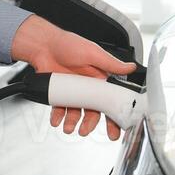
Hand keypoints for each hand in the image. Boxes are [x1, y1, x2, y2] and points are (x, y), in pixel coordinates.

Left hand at [11, 15, 137, 139]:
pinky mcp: (59, 95)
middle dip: (90, 123)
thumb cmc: (68, 44)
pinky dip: (58, 116)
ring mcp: (73, 93)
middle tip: (86, 131)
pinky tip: (56, 120)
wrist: (43, 45)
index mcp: (100, 79)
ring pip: (76, 113)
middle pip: (93, 111)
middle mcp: (87, 88)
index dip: (114, 115)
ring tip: (69, 128)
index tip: (116, 128)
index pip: (110, 100)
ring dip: (73, 122)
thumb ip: (111, 63)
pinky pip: (60, 109)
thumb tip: (131, 67)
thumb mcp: (92, 52)